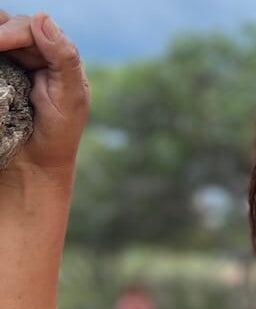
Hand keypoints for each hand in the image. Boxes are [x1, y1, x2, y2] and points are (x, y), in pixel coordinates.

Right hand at [0, 11, 88, 174]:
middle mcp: (32, 55)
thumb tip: (43, 17)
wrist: (33, 166)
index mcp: (57, 57)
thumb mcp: (70, 97)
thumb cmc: (58, 134)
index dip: (14, 31)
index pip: (32, 28)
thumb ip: (64, 58)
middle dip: (0, 34)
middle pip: (7, 25)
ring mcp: (10, 64)